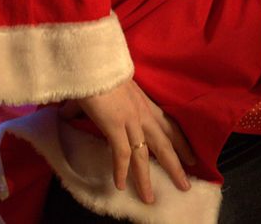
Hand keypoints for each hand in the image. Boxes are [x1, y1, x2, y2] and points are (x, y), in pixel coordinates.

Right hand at [62, 79, 194, 203]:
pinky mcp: (116, 126)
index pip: (169, 126)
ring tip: (150, 198)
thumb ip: (94, 105)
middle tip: (185, 184)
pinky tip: (121, 186)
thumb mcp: (105, 91)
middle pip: (165, 145)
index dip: (180, 143)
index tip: (191, 157)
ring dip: (146, 179)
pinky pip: (122, 154)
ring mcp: (131, 121)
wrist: (93, 62)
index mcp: (145, 104)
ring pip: (145, 156)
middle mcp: (143, 114)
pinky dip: (121, 171)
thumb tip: (69, 112)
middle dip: (176, 166)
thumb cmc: (99, 72)